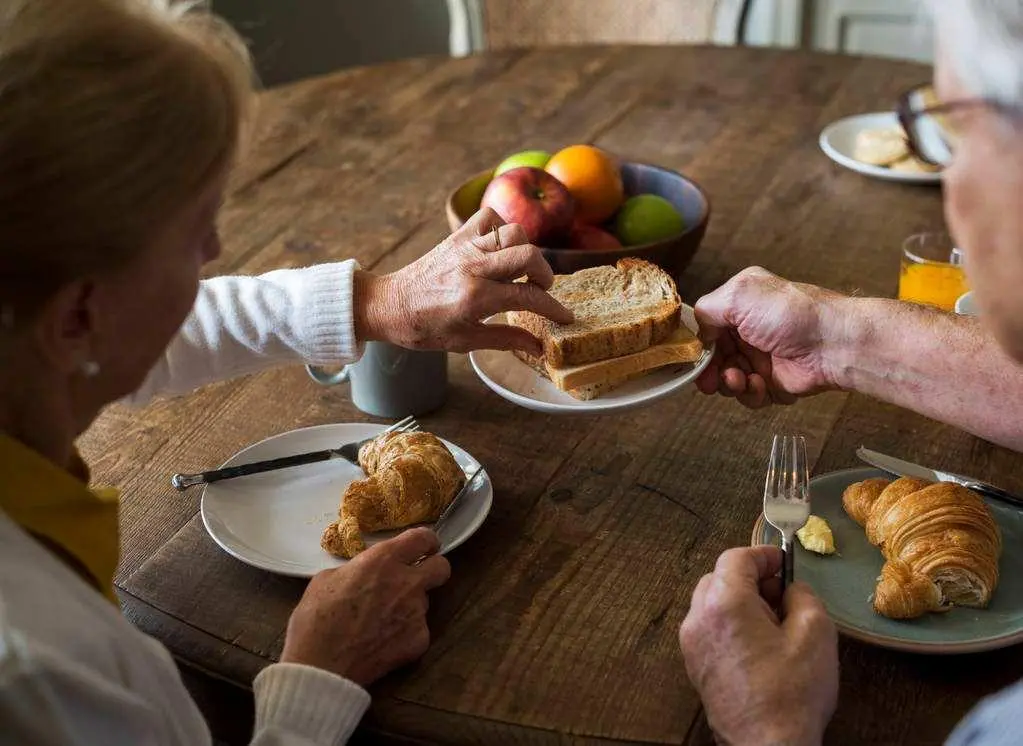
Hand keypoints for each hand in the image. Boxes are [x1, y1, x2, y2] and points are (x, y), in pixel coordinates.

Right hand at [281, 527, 450, 685]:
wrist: (321, 665)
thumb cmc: (316, 618)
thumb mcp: (327, 579)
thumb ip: (356, 569)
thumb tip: (363, 573)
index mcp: (384, 560)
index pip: (422, 538)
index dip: (426, 541)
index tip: (423, 547)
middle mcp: (408, 583)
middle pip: (442, 567)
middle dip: (433, 569)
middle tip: (416, 577)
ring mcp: (417, 613)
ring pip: (425, 602)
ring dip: (410, 606)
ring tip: (382, 621)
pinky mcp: (419, 641)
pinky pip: (418, 630)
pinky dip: (405, 634)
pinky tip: (383, 642)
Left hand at [355, 207, 573, 354]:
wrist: (389, 305)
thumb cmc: (424, 328)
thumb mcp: (466, 341)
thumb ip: (506, 339)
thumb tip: (539, 347)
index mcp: (476, 298)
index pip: (529, 296)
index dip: (553, 307)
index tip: (564, 317)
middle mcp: (474, 267)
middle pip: (529, 254)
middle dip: (545, 274)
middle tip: (540, 288)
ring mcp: (465, 247)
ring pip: (514, 232)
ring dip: (525, 250)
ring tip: (519, 269)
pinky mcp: (456, 236)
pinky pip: (489, 218)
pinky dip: (501, 229)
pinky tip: (498, 249)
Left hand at [679, 546, 837, 745]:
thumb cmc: (792, 692)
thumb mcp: (815, 633)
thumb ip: (803, 596)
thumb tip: (791, 588)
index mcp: (724, 603)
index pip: (735, 558)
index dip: (762, 555)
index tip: (783, 562)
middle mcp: (698, 619)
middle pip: (719, 578)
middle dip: (750, 579)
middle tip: (782, 594)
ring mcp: (692, 644)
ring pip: (711, 603)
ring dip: (740, 601)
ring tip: (774, 623)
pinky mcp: (695, 666)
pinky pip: (710, 629)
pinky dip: (730, 624)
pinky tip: (759, 645)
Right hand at [694, 267, 845, 407]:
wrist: (833, 344)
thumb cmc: (790, 314)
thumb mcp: (739, 295)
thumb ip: (707, 309)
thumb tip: (699, 332)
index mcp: (740, 306)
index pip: (706, 328)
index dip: (698, 346)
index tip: (694, 359)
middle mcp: (749, 331)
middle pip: (714, 358)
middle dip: (710, 370)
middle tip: (710, 380)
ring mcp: (761, 358)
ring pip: (728, 379)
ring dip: (729, 383)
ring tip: (739, 379)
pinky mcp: (773, 383)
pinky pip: (750, 395)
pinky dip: (751, 393)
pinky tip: (760, 384)